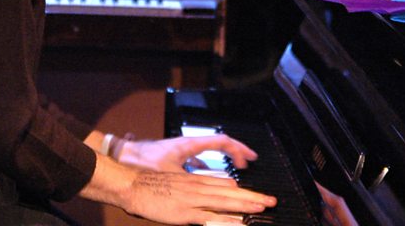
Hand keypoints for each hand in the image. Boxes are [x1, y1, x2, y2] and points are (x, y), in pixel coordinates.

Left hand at [119, 135, 258, 172]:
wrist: (123, 159)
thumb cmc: (143, 163)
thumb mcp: (171, 175)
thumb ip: (193, 183)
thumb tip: (212, 192)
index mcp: (190, 145)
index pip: (221, 141)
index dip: (239, 149)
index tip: (250, 158)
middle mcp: (187, 146)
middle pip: (219, 145)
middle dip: (236, 153)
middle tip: (250, 161)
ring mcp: (181, 152)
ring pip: (208, 153)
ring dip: (222, 162)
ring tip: (235, 172)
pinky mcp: (175, 160)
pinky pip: (197, 160)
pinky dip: (208, 168)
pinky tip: (208, 178)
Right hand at [125, 169, 276, 224]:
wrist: (132, 186)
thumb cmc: (151, 186)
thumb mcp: (176, 184)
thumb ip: (193, 189)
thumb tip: (207, 194)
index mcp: (196, 181)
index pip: (227, 185)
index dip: (244, 192)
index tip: (259, 196)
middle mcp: (198, 188)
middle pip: (231, 192)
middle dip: (252, 197)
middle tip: (272, 201)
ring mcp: (192, 200)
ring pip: (225, 201)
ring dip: (245, 205)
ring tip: (262, 207)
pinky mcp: (184, 213)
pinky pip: (209, 217)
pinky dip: (225, 221)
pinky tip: (237, 223)